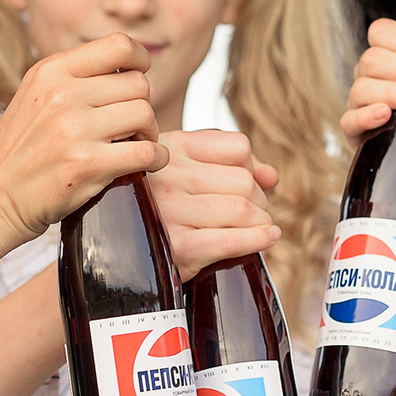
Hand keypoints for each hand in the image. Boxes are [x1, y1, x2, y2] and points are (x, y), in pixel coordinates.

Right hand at [0, 35, 163, 241]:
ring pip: (145, 113)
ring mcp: (74, 130)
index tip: (140, 77)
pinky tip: (148, 162)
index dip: (140, 60)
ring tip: (136, 143)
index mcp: (50, 71)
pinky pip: (147, 152)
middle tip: (134, 126)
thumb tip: (141, 75)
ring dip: (150, 132)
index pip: (119, 45)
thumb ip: (79, 79)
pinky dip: (156, 158)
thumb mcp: (36, 96)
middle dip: (142, 104)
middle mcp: (62, 95)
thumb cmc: (19, 149)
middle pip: (138, 83)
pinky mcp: (87, 165)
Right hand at [147, 130, 281, 280]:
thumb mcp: (188, 169)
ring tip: (256, 226)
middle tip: (253, 213)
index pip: (239, 147)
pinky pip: (230, 241)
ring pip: (242, 209)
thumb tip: (272, 177)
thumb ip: (232, 165)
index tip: (245, 184)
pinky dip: (257, 240)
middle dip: (259, 199)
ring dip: (260, 221)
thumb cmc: (164, 202)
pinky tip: (268, 237)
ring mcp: (169, 211)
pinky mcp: (176, 247)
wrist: (124, 248)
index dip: (252, 167)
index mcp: (172, 147)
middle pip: (244, 181)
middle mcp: (167, 175)